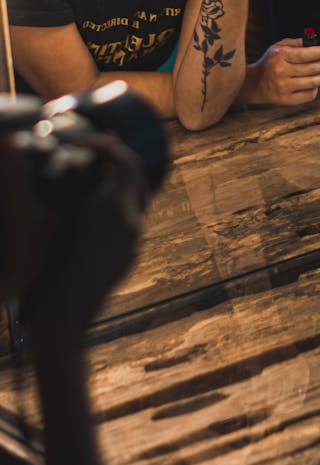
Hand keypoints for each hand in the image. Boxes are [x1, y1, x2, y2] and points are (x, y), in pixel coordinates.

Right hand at [26, 133, 146, 338]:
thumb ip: (61, 181)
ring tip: (89, 176)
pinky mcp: (130, 257)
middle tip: (92, 150)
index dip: (106, 145)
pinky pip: (130, 221)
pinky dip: (116, 205)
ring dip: (117, 182)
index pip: (125, 161)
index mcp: (115, 209)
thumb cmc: (45, 272)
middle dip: (116, 160)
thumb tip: (38, 145)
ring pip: (136, 198)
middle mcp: (132, 222)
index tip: (84, 140)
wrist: (63, 324)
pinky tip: (91, 208)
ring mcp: (134, 241)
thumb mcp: (47, 219)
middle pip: (136, 176)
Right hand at [241, 38, 319, 105]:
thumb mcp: (276, 48)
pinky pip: (309, 95)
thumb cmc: (269, 63)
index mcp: (280, 57)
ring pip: (313, 82)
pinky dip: (315, 89)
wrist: (254, 84)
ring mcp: (284, 87)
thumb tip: (312, 42)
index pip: (305, 54)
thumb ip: (294, 43)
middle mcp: (281, 72)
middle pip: (312, 68)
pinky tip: (313, 84)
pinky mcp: (286, 100)